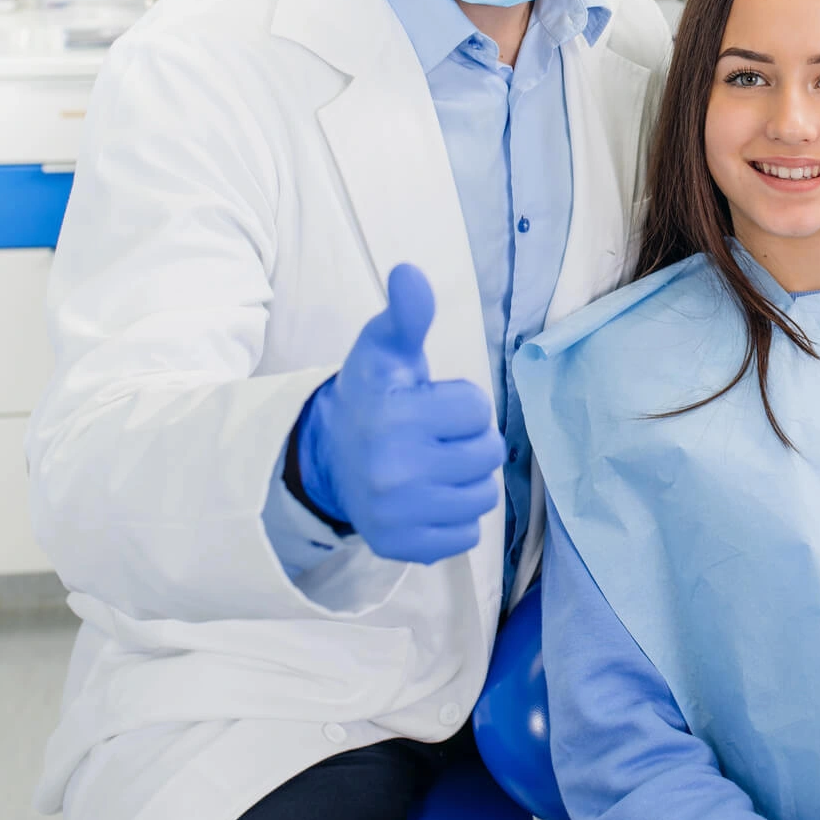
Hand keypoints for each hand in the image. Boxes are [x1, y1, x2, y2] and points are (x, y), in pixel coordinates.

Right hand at [299, 263, 504, 563]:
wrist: (331, 456)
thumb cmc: (372, 395)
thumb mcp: (384, 348)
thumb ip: (407, 314)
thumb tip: (410, 271)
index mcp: (394, 418)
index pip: (478, 410)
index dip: (461, 403)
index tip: (431, 403)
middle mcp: (393, 473)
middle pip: (488, 455)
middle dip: (469, 440)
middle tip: (434, 436)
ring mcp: (397, 516)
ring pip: (482, 497)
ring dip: (466, 479)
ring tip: (432, 464)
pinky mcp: (402, 548)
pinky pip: (466, 536)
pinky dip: (453, 517)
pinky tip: (426, 497)